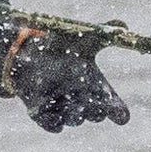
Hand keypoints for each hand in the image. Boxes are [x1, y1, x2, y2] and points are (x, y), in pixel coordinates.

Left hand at [0, 24, 126, 131]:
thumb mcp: (84, 38)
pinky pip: (52, 125)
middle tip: (96, 103)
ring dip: (76, 114)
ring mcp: (62, 109)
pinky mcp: (42, 114)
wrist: (27, 50)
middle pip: (96, 114)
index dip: (119, 111)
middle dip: (97, 110)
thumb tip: (124, 26)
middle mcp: (81, 101)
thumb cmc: (60, 45)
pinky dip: (54, 121)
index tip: (122, 116)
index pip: (114, 106)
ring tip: (74, 103)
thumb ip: (105, 31)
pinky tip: (53, 111)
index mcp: (95, 86)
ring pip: (75, 120)